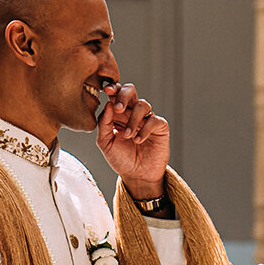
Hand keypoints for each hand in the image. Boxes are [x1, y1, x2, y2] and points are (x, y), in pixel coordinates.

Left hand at [95, 82, 169, 196]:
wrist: (137, 175)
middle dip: (124, 95)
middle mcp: (132, 113)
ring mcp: (147, 119)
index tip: (106, 91)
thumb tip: (108, 104)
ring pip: (142, 105)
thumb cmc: (120, 158)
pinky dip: (145, 129)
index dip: (113, 89)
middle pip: (131, 90)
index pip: (116, 94)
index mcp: (118, 114)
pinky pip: (154, 120)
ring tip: (127, 135)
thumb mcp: (105, 143)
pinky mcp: (160, 127)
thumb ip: (103, 124)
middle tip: (118, 109)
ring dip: (133, 119)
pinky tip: (138, 140)